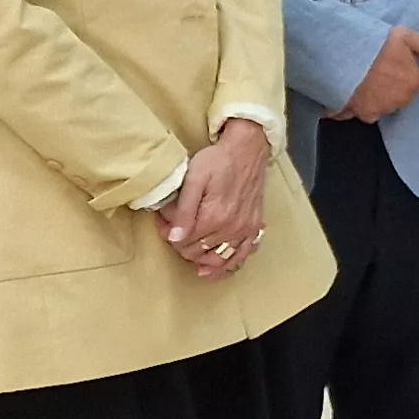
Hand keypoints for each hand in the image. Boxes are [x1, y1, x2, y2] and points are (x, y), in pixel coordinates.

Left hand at [159, 118, 270, 278]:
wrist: (247, 150)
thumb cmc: (218, 160)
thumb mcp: (194, 179)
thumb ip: (183, 210)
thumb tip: (174, 238)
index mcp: (214, 217)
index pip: (185, 242)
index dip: (170, 236)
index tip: (164, 225)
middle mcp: (231, 228)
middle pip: (199, 252)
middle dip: (182, 245)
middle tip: (174, 230)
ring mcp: (245, 230)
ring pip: (219, 259)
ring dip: (202, 261)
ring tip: (190, 255)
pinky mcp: (254, 228)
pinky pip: (242, 256)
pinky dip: (228, 266)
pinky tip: (216, 269)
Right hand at [337, 25, 418, 121]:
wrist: (346, 59)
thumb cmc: (377, 45)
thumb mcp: (404, 36)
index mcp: (415, 82)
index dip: (410, 72)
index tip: (398, 64)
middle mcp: (403, 99)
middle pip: (404, 94)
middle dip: (397, 86)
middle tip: (382, 71)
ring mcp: (384, 109)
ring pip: (388, 104)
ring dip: (382, 96)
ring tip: (368, 81)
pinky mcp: (365, 114)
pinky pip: (369, 113)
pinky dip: (365, 107)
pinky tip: (358, 95)